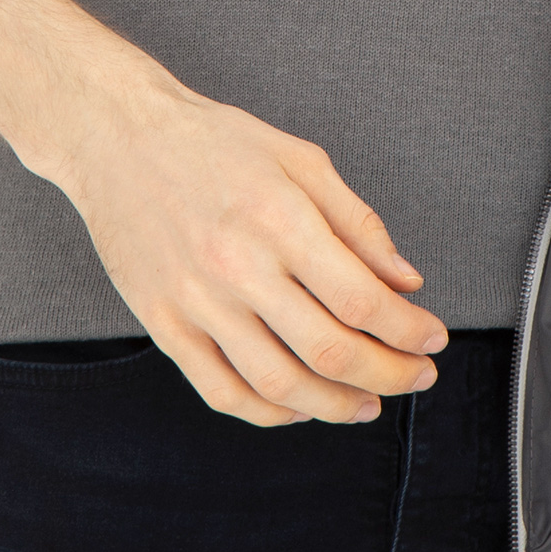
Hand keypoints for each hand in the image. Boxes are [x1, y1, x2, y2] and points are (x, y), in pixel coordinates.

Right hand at [50, 56, 447, 427]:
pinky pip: (223, 392)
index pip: (362, 299)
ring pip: (280, 384)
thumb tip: (406, 281)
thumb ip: (358, 223)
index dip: (408, 331)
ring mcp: (197, 302)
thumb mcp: (300, 159)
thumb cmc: (212, 142)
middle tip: (416, 375)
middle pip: (329, 350)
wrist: (119, 139)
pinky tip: (301, 406)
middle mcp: (238, 265)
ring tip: (368, 402)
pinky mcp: (164, 325)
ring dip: (336, 405)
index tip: (431, 338)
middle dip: (389, 374)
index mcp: (280, 218)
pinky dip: (270, 412)